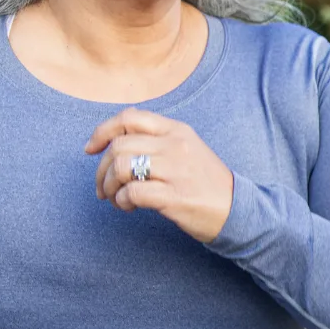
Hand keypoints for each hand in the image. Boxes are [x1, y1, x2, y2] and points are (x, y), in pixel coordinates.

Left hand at [85, 107, 234, 241]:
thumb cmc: (207, 183)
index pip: (129, 118)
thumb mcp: (187, 149)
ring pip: (121, 167)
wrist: (239, 210)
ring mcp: (176, 170)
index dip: (102, 132)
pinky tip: (128, 207)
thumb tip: (114, 142)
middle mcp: (175, 145)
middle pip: (118, 146)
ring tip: (115, 198)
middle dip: (101, 170)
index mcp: (176, 130)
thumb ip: (156, 140)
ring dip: (108, 186)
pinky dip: (122, 201)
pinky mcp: (175, 197)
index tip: (90, 150)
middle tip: (102, 188)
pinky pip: (133, 193)